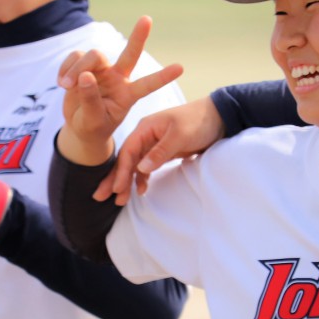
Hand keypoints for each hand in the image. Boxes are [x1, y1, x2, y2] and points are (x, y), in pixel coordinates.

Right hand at [56, 15, 182, 165]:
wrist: (78, 126)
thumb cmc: (92, 126)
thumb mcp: (93, 121)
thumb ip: (91, 101)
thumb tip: (85, 75)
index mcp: (128, 94)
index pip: (148, 85)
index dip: (162, 77)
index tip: (180, 68)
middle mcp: (118, 77)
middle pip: (130, 53)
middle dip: (139, 36)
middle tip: (147, 19)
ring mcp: (101, 70)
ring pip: (93, 55)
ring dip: (77, 68)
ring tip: (66, 85)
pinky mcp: (84, 65)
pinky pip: (74, 56)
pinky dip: (66, 67)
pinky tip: (62, 82)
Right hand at [96, 96, 224, 204]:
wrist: (218, 117)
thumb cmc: (199, 121)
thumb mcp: (180, 135)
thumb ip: (161, 151)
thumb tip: (141, 169)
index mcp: (146, 127)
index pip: (128, 151)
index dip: (121, 171)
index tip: (116, 188)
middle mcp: (146, 136)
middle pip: (126, 159)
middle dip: (114, 178)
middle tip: (100, 197)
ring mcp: (153, 144)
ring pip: (134, 165)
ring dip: (126, 182)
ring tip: (119, 200)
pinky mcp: (162, 152)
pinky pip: (147, 167)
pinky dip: (142, 179)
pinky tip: (140, 190)